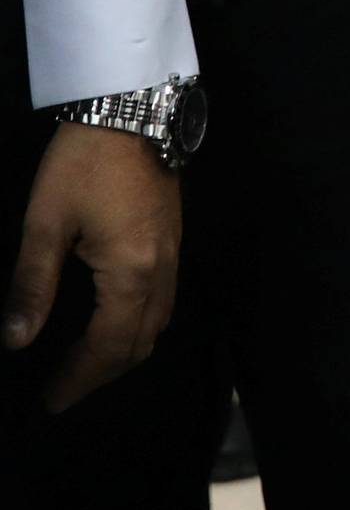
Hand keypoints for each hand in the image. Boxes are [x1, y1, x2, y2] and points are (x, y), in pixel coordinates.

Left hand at [5, 124, 180, 411]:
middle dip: (102, 373)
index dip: (78, 379)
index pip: (108, 346)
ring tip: (85, 361)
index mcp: (130, 272)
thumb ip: (32, 285)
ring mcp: (174, 252)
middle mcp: (161, 269)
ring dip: (123, 350)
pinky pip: (163, 299)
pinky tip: (112, 318)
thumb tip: (16, 340)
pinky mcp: (174, 237)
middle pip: (140, 343)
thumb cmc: (84, 163)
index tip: (50, 401)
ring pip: (157, 322)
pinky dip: (138, 323)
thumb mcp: (45, 222)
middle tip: (63, 388)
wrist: (132, 108)